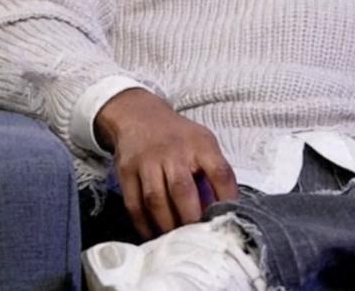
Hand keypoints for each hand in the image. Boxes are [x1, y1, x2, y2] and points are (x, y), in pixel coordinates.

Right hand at [95, 88, 238, 238]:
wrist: (138, 116)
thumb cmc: (179, 137)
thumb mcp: (203, 143)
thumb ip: (213, 173)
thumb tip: (221, 213)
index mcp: (199, 144)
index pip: (219, 172)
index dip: (227, 198)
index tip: (228, 219)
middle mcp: (172, 151)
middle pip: (182, 189)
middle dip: (192, 219)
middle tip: (198, 237)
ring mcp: (146, 161)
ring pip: (156, 199)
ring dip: (167, 225)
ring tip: (177, 239)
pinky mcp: (126, 171)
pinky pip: (134, 205)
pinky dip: (144, 225)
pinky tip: (153, 235)